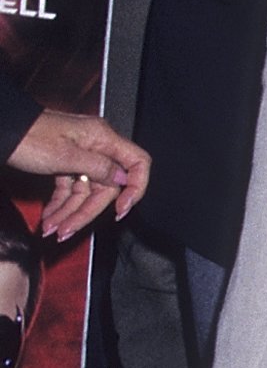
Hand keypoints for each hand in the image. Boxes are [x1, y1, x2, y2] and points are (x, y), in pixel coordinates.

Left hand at [6, 109, 148, 238]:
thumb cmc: (28, 137)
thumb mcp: (65, 155)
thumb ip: (99, 168)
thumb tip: (123, 179)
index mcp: (102, 138)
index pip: (137, 163)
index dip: (135, 188)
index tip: (120, 209)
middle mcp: (95, 146)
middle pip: (105, 187)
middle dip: (86, 212)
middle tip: (67, 231)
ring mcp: (79, 155)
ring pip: (85, 192)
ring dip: (69, 213)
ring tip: (52, 230)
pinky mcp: (63, 162)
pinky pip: (69, 189)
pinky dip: (60, 204)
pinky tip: (49, 218)